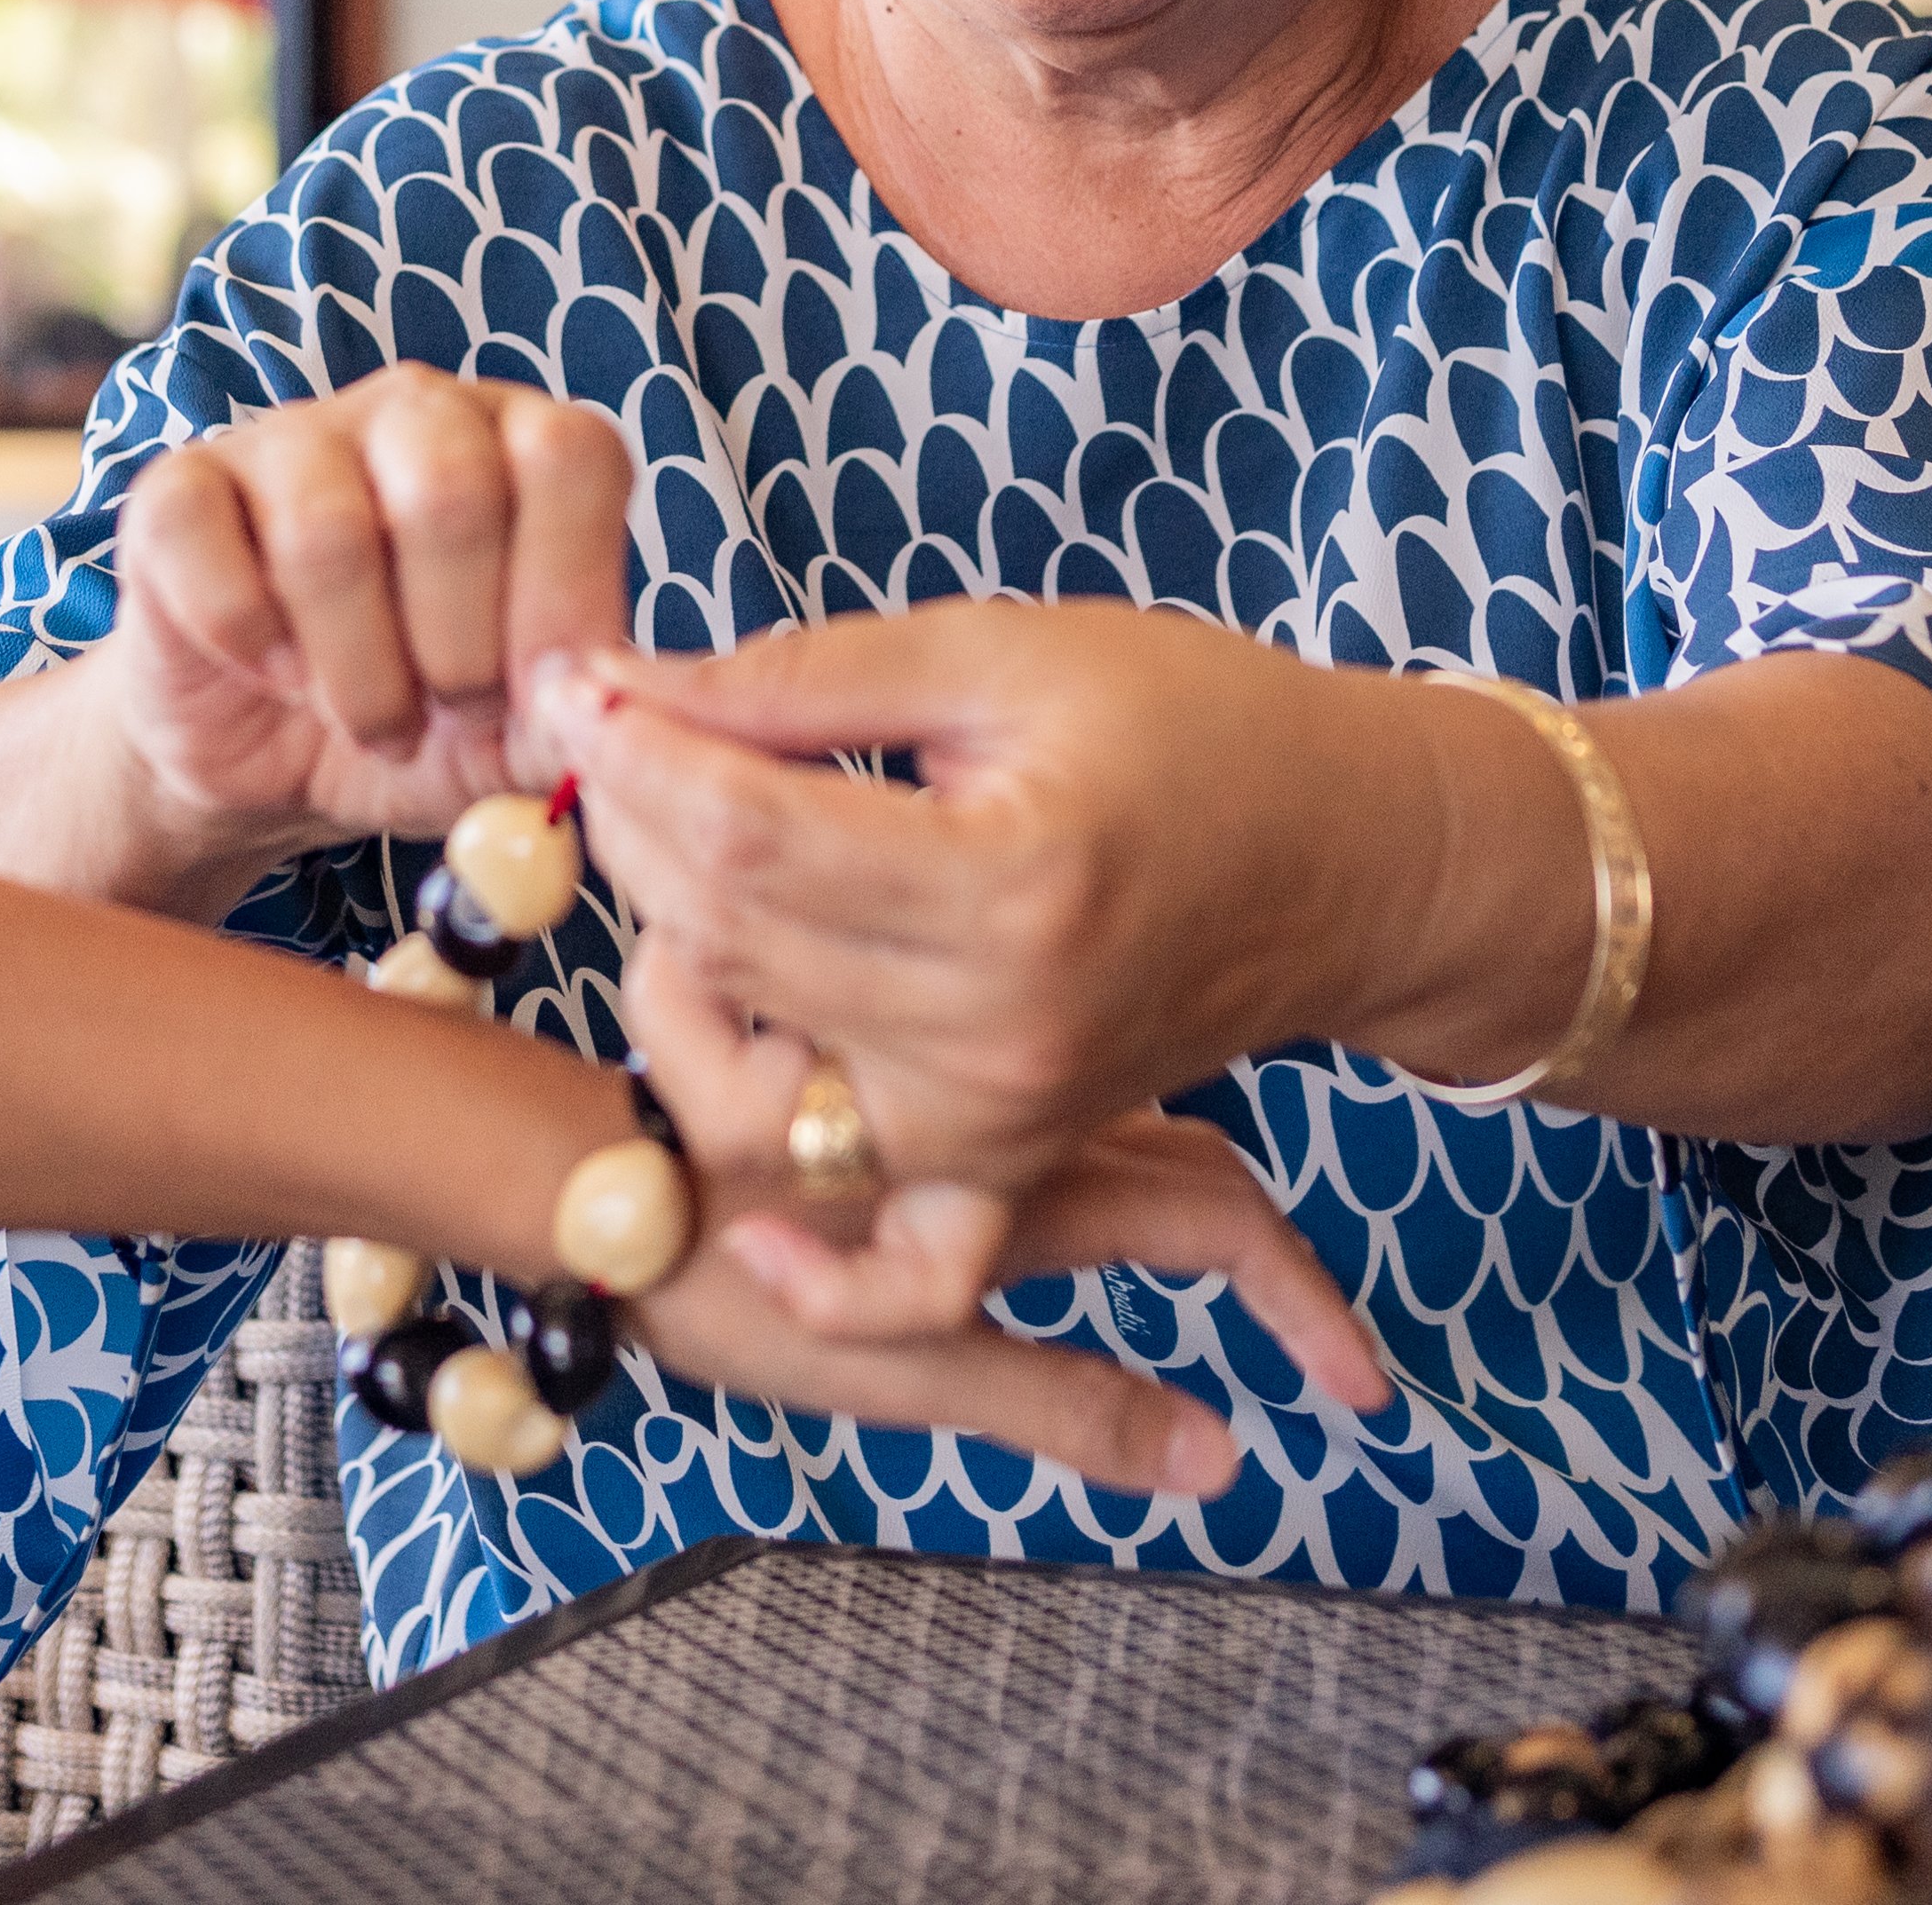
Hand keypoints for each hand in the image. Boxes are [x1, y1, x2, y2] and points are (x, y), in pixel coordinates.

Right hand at [101, 368, 635, 882]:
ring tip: (372, 720)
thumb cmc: (426, 722)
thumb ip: (582, 707)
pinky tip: (271, 671)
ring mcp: (292, 435)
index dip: (560, 588)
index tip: (537, 692)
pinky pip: (204, 541)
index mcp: (521, 442)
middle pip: (452, 489)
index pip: (569, 456)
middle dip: (458, 646)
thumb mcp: (527, 733)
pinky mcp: (180, 485)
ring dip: (356, 672)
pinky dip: (246, 638)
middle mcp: (415, 411)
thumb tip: (602, 696)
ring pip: (327, 534)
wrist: (275, 758)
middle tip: (450, 716)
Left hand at [535, 603, 1578, 1268]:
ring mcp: (1003, 1119)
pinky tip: (748, 1221)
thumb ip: (806, 680)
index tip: (579, 679)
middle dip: (633, 825)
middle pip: (728, 943)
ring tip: (685, 876)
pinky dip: (819, 1274)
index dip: (632, 747)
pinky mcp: (1012, 1166)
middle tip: (618, 734)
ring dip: (676, 986)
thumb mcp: (1000, 653)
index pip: (741, 831)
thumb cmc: (1196, 727)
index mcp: (1004, 881)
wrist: (1353, 857)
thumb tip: (628, 681)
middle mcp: (998, 1027)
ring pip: (755, 1089)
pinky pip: (902, 1277)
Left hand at [615, 1097, 1388, 1491]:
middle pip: (1191, 1170)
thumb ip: (1064, 1403)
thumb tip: (1216, 1463)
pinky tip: (1070, 1209)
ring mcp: (958, 1096)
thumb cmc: (720, 1266)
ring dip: (1185, 1201)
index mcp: (1043, 1181)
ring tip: (1223, 1284)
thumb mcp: (907, 1361)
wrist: (587, 1161)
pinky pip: (1036, 1110)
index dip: (1307, 1310)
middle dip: (1268, 1256)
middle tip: (1324, 1351)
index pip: (1223, 1232)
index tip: (1363, 1396)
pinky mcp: (899, 1087)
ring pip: (1116, 1127)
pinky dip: (1092, 1164)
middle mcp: (1018, 1117)